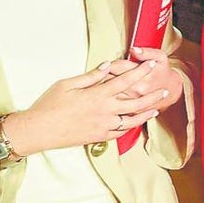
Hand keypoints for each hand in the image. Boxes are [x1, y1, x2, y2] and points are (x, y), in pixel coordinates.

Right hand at [0, 61, 171, 156]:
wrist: (39, 130)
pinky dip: (130, 127)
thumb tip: (107, 65)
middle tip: (165, 90)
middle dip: (152, 95)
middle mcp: (105, 111)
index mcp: (98, 95)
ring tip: (156, 108)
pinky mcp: (99, 137)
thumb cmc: (49, 105)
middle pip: (136, 102)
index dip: (141, 72)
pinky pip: (120, 132)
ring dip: (146, 113)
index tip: (151, 65)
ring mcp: (104, 125)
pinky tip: (135, 123)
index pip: (126, 81)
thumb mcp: (67, 84)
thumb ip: (91, 75)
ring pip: (132, 120)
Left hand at [104, 46, 184, 113]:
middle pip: (110, 80)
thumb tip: (133, 50)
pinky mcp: (130, 110)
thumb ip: (147, 52)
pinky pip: (114, 103)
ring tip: (110, 83)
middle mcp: (135, 92)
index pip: (116, 67)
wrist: (172, 91)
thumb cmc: (163, 73)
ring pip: (109, 93)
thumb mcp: (160, 58)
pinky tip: (112, 93)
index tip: (112, 63)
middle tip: (110, 73)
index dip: (112, 63)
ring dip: (107, 87)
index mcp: (141, 78)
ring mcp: (131, 102)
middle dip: (107, 75)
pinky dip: (111, 97)